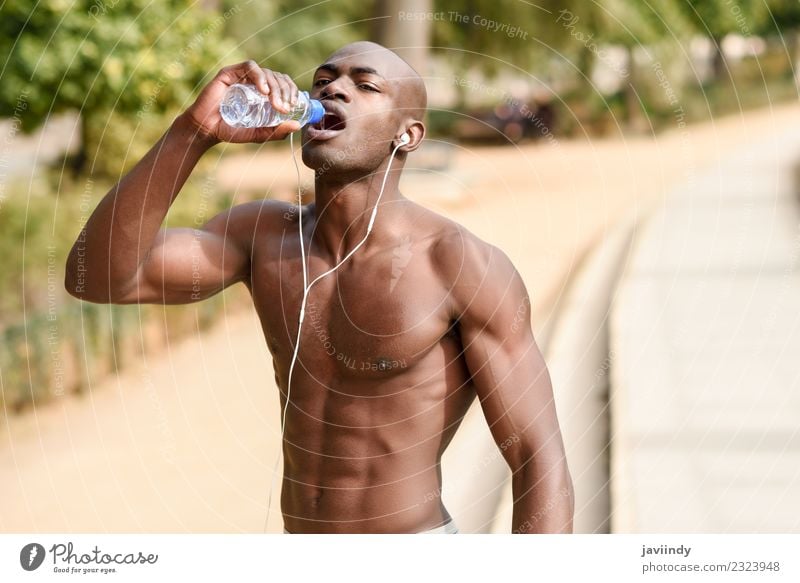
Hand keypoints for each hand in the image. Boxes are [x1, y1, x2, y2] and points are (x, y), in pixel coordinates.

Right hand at [183, 60, 301, 144]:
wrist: (206, 129)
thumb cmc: (231, 130)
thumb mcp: (259, 134)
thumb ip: (276, 132)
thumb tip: (297, 126)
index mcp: (263, 92)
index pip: (283, 83)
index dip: (292, 91)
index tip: (295, 105)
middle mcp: (254, 82)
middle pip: (277, 77)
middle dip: (286, 91)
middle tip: (286, 107)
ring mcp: (242, 76)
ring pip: (267, 72)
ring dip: (276, 87)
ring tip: (276, 104)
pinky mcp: (230, 73)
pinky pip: (250, 67)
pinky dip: (260, 77)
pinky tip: (264, 91)